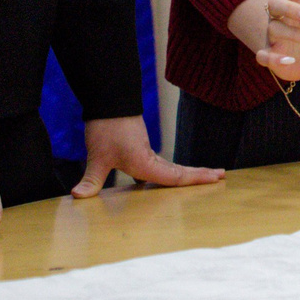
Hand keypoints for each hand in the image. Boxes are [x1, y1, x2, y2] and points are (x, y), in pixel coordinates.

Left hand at [71, 115, 223, 198]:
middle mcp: (150, 159)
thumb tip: (78, 196)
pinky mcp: (139, 148)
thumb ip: (91, 180)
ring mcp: (146, 152)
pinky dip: (170, 171)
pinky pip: (160, 164)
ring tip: (204, 176)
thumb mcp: (97, 157)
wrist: (108, 102)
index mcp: (145, 163)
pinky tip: (164, 178)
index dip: (196, 179)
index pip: (175, 176)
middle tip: (222, 176)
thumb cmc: (106, 128)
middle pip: (180, 170)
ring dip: (187, 172)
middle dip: (200, 174)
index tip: (216, 177)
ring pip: (171, 167)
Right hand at [230, 0, 299, 81]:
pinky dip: (274, 58)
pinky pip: (261, 55)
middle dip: (291, 8)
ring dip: (294, 34)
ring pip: (273, 28)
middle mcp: (278, 17)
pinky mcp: (268, 55)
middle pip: (275, 2)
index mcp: (293, 3)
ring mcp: (271, 35)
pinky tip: (290, 60)